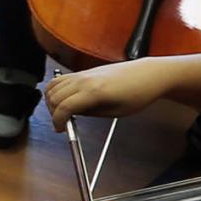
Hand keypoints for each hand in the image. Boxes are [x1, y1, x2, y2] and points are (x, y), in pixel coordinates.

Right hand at [46, 59, 175, 123]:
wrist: (148, 74)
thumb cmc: (138, 93)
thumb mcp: (116, 112)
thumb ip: (91, 112)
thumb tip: (74, 114)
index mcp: (94, 92)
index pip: (64, 107)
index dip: (58, 121)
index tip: (60, 129)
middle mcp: (84, 80)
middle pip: (54, 96)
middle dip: (53, 112)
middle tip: (62, 123)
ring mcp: (82, 74)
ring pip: (53, 86)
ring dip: (52, 100)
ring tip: (61, 111)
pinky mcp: (83, 71)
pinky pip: (60, 79)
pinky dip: (55, 89)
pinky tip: (63, 98)